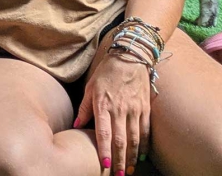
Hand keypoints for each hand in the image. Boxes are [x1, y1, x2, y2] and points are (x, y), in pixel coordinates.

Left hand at [75, 54, 151, 175]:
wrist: (130, 58)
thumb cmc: (106, 73)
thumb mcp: (90, 87)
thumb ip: (84, 108)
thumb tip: (76, 124)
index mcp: (103, 105)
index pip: (104, 133)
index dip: (104, 150)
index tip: (104, 165)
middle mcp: (119, 110)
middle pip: (120, 140)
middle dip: (119, 160)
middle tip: (118, 175)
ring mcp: (134, 110)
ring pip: (134, 138)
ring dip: (131, 156)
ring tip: (128, 169)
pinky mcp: (145, 108)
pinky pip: (146, 130)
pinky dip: (144, 144)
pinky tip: (140, 155)